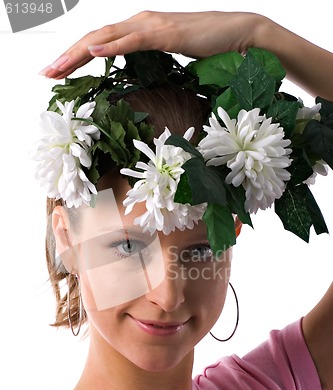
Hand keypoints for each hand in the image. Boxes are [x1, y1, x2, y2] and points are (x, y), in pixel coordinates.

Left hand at [40, 11, 263, 78]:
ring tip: (57, 67)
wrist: (240, 35)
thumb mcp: (174, 58)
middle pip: (96, 37)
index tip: (58, 72)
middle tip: (46, 73)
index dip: (76, 56)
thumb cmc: (210, 48)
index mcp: (141, 29)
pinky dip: (111, 44)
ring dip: (79, 52)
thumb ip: (154, 62)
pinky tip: (93, 51)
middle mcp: (141, 22)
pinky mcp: (167, 33)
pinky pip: (134, 39)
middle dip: (68, 56)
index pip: (101, 41)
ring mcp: (153, 25)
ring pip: (107, 36)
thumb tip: (140, 77)